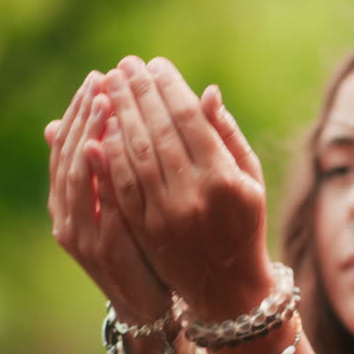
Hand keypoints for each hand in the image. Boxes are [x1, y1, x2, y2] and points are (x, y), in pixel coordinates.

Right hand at [46, 71, 170, 325]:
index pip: (68, 144)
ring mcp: (80, 234)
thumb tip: (105, 118)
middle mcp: (67, 214)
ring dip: (88, 137)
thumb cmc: (140, 247)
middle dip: (84, 115)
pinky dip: (100, 178)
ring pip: (76, 177)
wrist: (146, 304)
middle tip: (102, 80)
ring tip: (104, 105)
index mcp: (70, 199)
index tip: (100, 77)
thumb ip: (114, 165)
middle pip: (68, 154)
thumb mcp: (127, 202)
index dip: (81, 110)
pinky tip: (105, 149)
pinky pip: (97, 206)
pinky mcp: (100, 251)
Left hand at [93, 56, 271, 321]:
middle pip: (158, 131)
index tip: (155, 64)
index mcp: (224, 179)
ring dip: (118, 116)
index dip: (169, 88)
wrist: (228, 288)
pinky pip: (121, 184)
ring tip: (109, 86)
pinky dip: (110, 153)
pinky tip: (103, 128)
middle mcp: (194, 195)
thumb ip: (228, 136)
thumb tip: (206, 92)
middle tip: (124, 65)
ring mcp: (166, 215)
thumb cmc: (245, 225)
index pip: (189, 120)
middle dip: (138, 93)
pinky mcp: (146, 230)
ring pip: (136, 155)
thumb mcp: (250, 181)